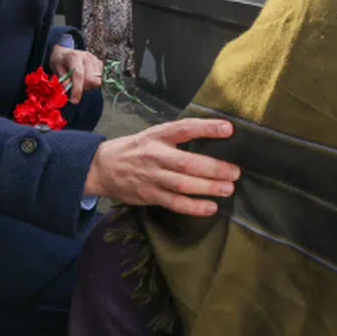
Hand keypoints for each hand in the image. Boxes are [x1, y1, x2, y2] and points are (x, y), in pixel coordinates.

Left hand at [49, 45, 103, 103]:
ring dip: (88, 86)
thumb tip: (67, 87)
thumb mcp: (55, 68)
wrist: (66, 53)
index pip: (79, 74)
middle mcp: (87, 57)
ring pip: (97, 81)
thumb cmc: (60, 61)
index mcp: (74, 56)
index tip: (74, 101)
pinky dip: (92, 83)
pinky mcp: (100, 63)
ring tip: (79, 82)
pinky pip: (100, 79)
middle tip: (74, 88)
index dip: (77, 89)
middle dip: (83, 88)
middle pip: (91, 79)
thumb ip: (62, 78)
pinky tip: (85, 79)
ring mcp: (95, 60)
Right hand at [84, 118, 239, 215]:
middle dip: (214, 168)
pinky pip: (174, 203)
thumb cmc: (136, 149)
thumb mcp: (153, 135)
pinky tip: (210, 207)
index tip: (228, 128)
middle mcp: (154, 155)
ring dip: (207, 188)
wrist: (101, 167)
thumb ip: (177, 137)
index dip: (206, 128)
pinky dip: (193, 207)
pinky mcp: (148, 195)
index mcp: (157, 135)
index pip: (184, 128)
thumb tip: (213, 136)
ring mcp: (151, 177)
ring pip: (182, 184)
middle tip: (235, 172)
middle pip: (187, 163)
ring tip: (228, 189)